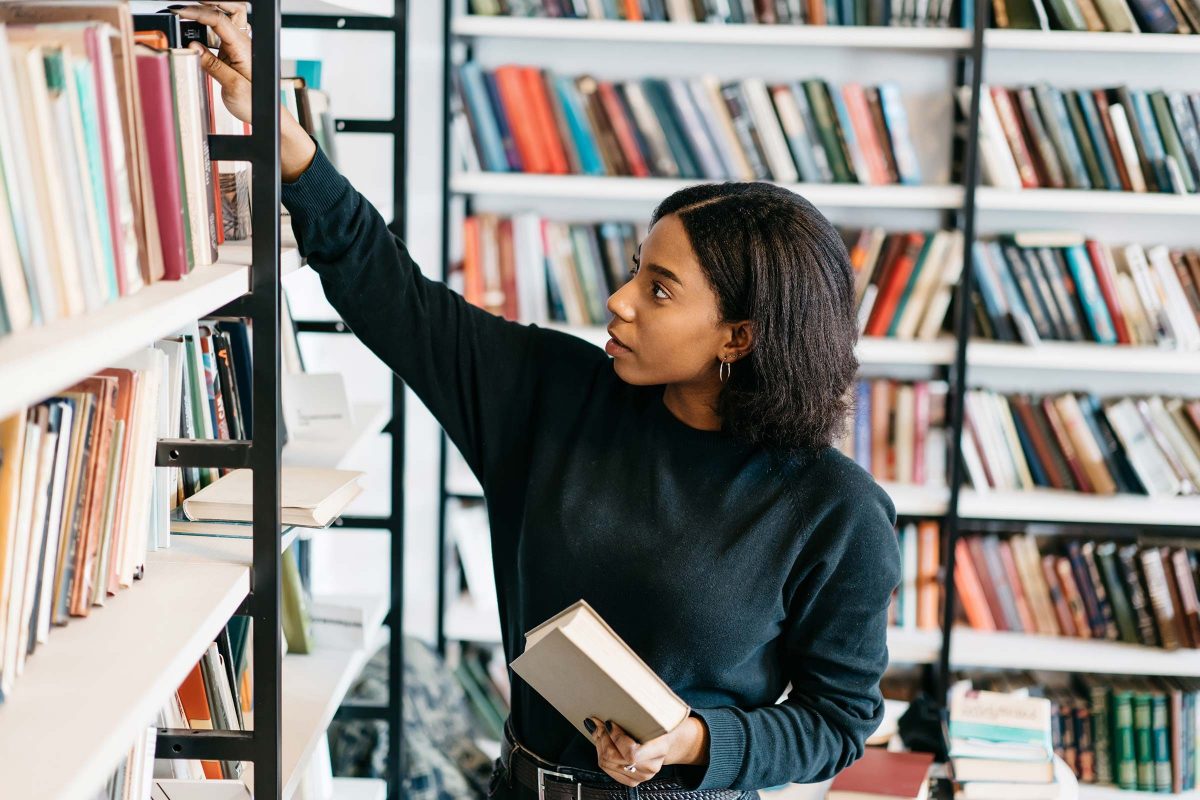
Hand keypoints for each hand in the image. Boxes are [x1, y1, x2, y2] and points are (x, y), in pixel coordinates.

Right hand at [173, 2, 251, 120]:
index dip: (198, 12)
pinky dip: (207, 27)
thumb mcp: (232, 86)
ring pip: (225, 18)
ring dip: (208, 12)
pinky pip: (219, 33)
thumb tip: (193, 48)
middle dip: (209, 2)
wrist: (265, 113)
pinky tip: (195, 32)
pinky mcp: (232, 53)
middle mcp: (242, 43)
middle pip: (230, 9)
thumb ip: (212, 65)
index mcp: (244, 48)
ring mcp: (238, 46)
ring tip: (188, 15)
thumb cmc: (255, 102)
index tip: (180, 12)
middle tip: (188, 6)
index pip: (220, 20)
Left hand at [584, 716, 707, 786]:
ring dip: (599, 744)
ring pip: (607, 763)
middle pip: (614, 758)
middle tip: (598, 722)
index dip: (616, 738)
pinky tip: (601, 741)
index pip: (631, 753)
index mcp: (660, 749)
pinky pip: (607, 769)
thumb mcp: (657, 714)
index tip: (609, 722)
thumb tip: (618, 694)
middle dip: (602, 737)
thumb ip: (642, 708)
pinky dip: (600, 753)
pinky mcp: (631, 780)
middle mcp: (650, 767)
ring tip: (599, 729)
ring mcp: (641, 776)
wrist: (669, 742)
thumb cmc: (662, 724)